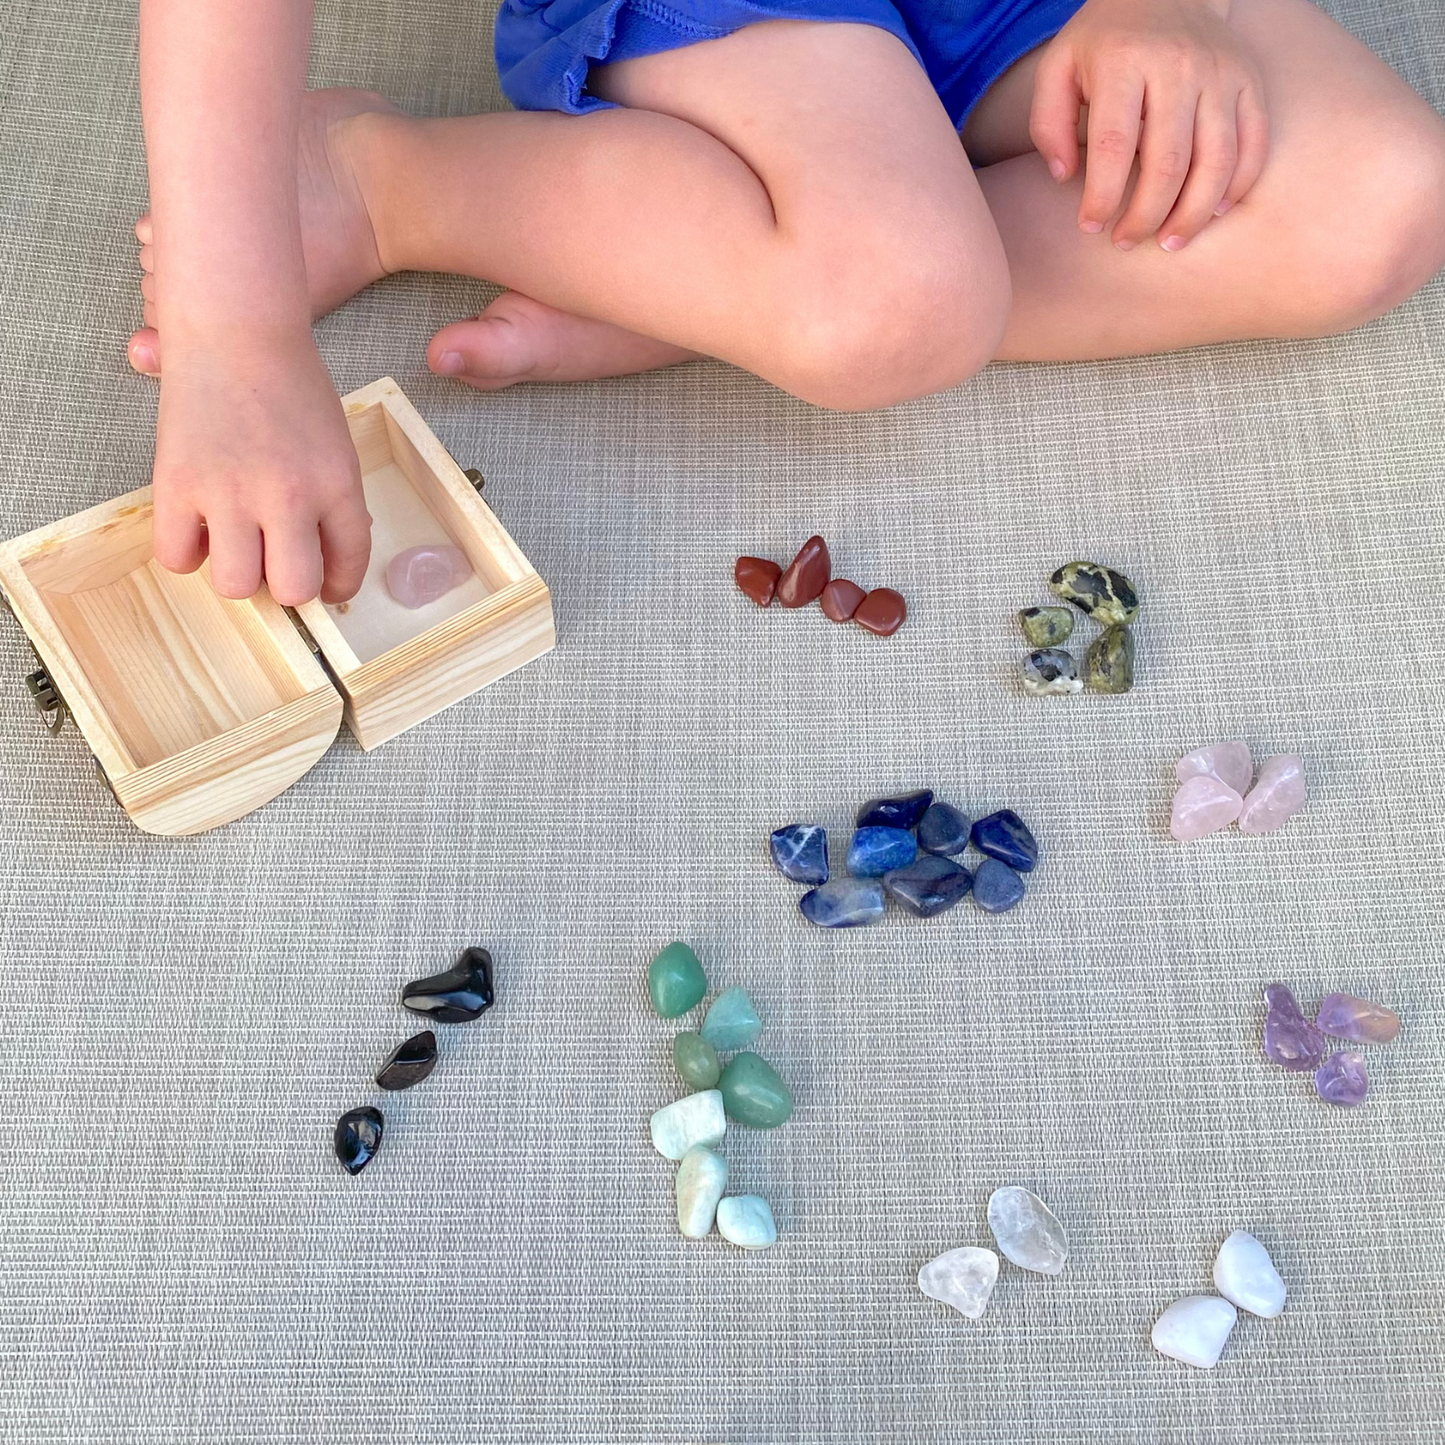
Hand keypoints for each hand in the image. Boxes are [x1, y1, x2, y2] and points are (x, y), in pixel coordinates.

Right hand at [151, 329, 371, 605]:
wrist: (235, 330)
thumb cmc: (290, 382)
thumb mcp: (335, 444)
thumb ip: (335, 499)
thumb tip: (331, 555)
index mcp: (337, 486)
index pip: (348, 566)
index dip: (337, 585)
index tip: (327, 586)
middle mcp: (289, 497)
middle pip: (293, 589)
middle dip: (286, 584)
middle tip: (275, 561)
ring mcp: (229, 493)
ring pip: (235, 585)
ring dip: (236, 573)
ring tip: (234, 542)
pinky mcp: (177, 484)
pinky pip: (177, 558)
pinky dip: (186, 553)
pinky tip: (197, 526)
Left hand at [1030, 0, 1268, 249]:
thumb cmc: (1106, 41)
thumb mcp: (1059, 67)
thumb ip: (1047, 122)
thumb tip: (1064, 177)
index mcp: (1125, 63)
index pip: (1114, 148)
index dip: (1102, 197)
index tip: (1091, 226)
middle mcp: (1179, 67)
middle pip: (1168, 163)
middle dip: (1146, 216)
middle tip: (1126, 242)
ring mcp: (1220, 74)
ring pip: (1217, 160)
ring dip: (1193, 213)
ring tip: (1170, 242)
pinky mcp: (1249, 82)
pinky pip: (1254, 144)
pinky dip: (1237, 186)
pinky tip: (1213, 212)